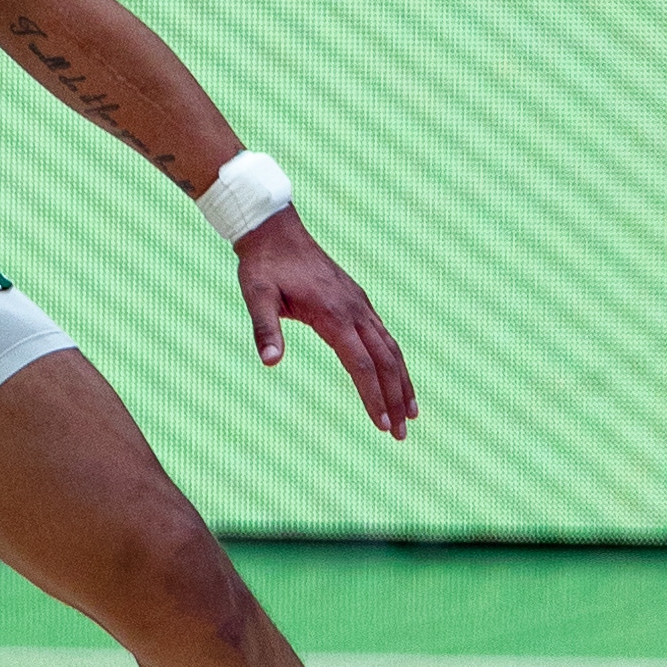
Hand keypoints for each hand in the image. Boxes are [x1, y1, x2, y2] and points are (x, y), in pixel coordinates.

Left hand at [234, 207, 417, 439]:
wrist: (275, 231)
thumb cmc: (263, 266)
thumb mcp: (256, 295)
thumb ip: (264, 328)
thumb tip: (270, 361)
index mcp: (333, 314)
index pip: (361, 364)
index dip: (372, 396)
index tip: (381, 426)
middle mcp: (355, 310)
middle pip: (384, 362)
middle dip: (394, 399)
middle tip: (400, 436)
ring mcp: (360, 305)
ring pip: (391, 349)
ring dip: (402, 383)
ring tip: (411, 415)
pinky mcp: (358, 302)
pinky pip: (385, 336)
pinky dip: (395, 361)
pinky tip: (397, 378)